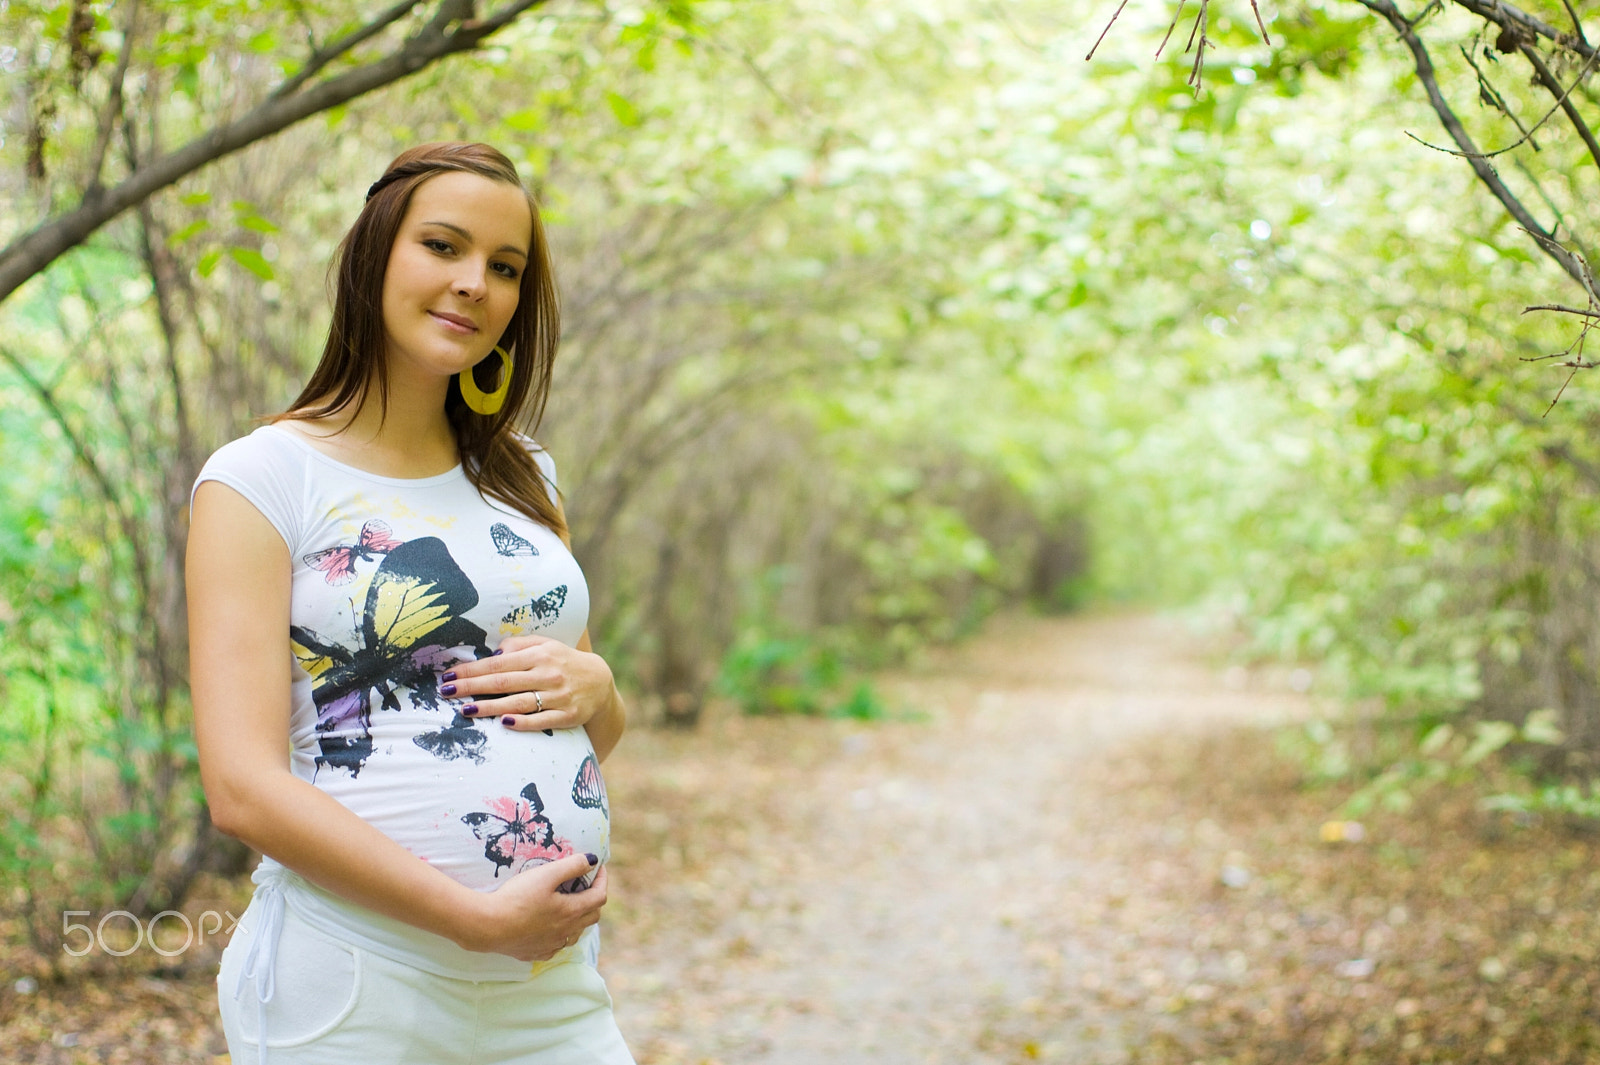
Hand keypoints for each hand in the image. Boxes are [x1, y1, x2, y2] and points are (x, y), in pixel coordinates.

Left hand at [441, 634, 615, 732]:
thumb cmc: (563, 662)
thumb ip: (519, 646)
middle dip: (472, 687)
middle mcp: (548, 674)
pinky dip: (523, 722)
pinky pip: (542, 720)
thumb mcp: (545, 645)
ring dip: (490, 707)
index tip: (449, 676)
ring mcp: (558, 696)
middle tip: (446, 692)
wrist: (599, 682)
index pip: (498, 663)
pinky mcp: (567, 716)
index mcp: (539, 655)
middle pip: (503, 682)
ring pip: (518, 702)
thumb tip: (493, 654)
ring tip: (466, 710)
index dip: (472, 670)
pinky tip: (504, 723)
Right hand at [457, 851, 606, 961]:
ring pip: (575, 934)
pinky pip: (556, 946)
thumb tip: (593, 860)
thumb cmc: (516, 898)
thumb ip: (571, 865)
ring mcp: (550, 946)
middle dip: (594, 898)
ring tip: (569, 905)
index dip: (602, 880)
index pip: (599, 896)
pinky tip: (549, 927)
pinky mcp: (535, 953)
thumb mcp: (545, 875)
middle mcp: (565, 932)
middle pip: (592, 916)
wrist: (487, 926)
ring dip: (579, 919)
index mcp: (571, 912)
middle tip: (585, 885)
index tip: (598, 868)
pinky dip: (560, 934)